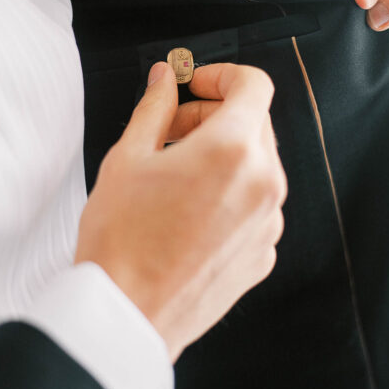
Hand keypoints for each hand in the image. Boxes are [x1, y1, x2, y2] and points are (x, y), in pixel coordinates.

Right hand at [74, 62, 285, 361]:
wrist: (126, 312)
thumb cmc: (120, 239)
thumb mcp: (127, 158)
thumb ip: (155, 109)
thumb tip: (165, 79)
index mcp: (233, 151)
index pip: (254, 85)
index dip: (220, 75)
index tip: (192, 86)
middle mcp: (263, 185)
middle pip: (255, 123)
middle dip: (212, 116)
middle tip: (167, 130)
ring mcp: (267, 224)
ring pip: (255, 166)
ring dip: (220, 155)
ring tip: (171, 175)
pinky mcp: (261, 255)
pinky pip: (253, 206)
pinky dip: (226, 194)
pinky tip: (183, 211)